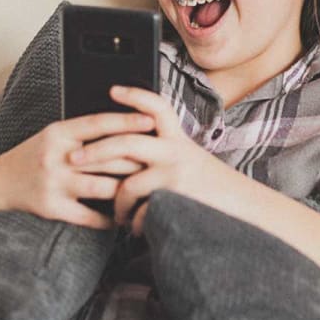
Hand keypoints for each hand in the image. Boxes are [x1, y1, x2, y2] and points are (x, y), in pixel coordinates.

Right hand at [0, 110, 154, 227]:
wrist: (0, 181)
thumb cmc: (36, 153)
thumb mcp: (56, 134)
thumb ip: (85, 131)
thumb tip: (126, 124)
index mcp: (59, 133)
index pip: (99, 124)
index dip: (127, 121)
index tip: (151, 121)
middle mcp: (57, 157)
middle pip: (107, 157)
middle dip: (136, 160)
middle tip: (160, 161)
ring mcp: (55, 184)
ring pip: (103, 187)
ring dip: (127, 191)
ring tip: (147, 190)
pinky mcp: (52, 208)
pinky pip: (89, 216)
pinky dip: (109, 218)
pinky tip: (123, 217)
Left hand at [68, 85, 223, 234]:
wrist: (245, 210)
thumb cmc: (213, 188)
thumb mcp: (192, 161)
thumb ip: (166, 153)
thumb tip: (129, 151)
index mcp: (179, 140)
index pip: (157, 108)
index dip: (135, 96)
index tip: (112, 90)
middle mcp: (176, 152)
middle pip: (126, 142)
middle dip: (95, 151)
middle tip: (73, 159)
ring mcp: (174, 176)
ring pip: (127, 185)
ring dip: (115, 203)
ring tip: (114, 215)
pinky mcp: (173, 201)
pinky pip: (138, 212)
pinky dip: (132, 223)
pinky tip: (135, 229)